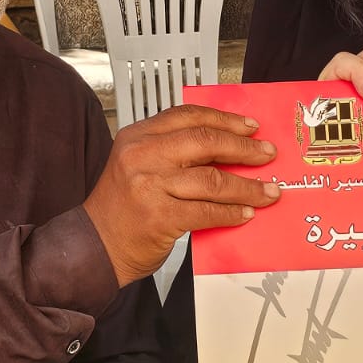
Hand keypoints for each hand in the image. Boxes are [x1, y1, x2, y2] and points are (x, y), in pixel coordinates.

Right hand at [84, 104, 278, 286]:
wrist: (94, 246)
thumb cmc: (121, 208)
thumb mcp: (138, 165)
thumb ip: (173, 152)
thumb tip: (226, 148)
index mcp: (138, 136)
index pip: (189, 116)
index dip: (225, 119)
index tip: (250, 127)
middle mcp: (142, 155)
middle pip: (205, 141)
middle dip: (244, 148)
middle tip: (267, 154)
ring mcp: (150, 185)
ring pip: (212, 179)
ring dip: (247, 187)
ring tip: (268, 191)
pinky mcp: (160, 216)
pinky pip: (207, 211)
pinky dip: (232, 212)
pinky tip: (247, 213)